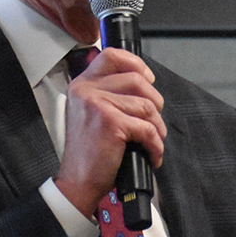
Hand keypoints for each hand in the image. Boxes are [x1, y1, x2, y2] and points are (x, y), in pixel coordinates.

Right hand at [55, 47, 164, 217]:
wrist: (78, 180)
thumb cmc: (90, 151)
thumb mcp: (92, 113)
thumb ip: (110, 94)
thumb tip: (144, 83)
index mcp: (83, 84)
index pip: (112, 55)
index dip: (136, 64)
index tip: (148, 80)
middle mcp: (87, 90)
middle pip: (137, 80)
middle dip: (155, 103)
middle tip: (153, 122)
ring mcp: (97, 104)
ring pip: (147, 105)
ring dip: (157, 127)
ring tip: (152, 141)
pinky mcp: (110, 122)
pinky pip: (147, 128)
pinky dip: (155, 144)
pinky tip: (151, 153)